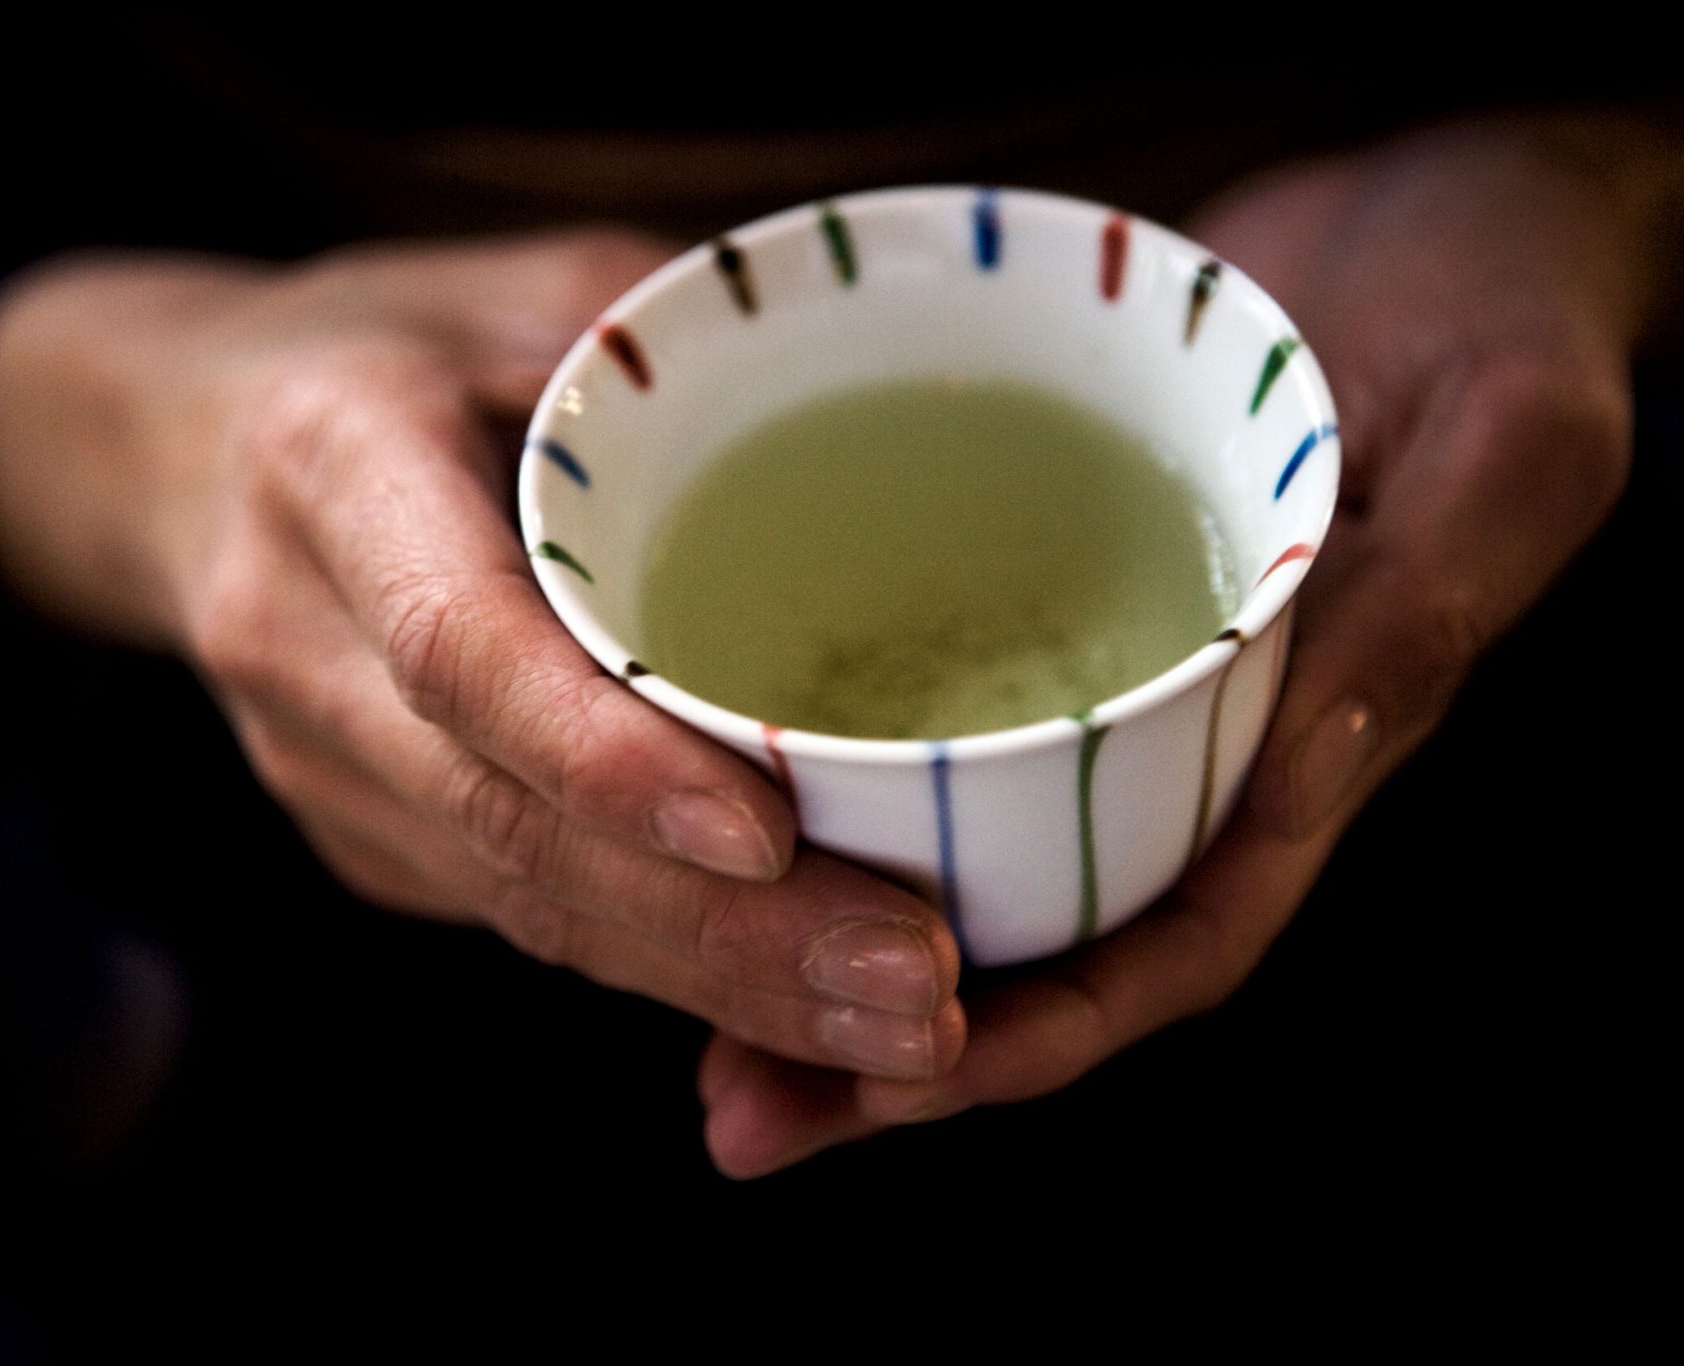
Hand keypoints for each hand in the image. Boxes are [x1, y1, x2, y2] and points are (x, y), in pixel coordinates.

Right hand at [0, 230, 968, 1081]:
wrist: (171, 453)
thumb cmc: (380, 351)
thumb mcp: (514, 285)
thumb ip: (666, 338)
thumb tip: (887, 382)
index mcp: (334, 470)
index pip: (459, 648)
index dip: (604, 756)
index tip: (766, 839)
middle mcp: (302, 642)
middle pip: (510, 824)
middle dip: (720, 931)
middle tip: (911, 989)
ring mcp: (318, 766)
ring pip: (523, 903)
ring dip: (716, 985)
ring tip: (899, 1029)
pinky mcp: (363, 834)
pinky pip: (521, 914)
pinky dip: (669, 972)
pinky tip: (804, 1005)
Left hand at [697, 116, 1672, 1175]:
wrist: (1455, 208)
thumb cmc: (1512, 305)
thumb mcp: (1510, 440)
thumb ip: (1429, 601)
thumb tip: (1301, 764)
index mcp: (1320, 746)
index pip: (1178, 940)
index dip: (1049, 1034)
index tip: (906, 1084)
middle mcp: (1201, 743)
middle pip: (1045, 941)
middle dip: (897, 1049)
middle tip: (739, 1113)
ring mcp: (1119, 680)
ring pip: (973, 855)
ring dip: (833, 944)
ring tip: (690, 1010)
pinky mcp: (1044, 599)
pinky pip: (932, 721)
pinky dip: (836, 783)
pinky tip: (720, 806)